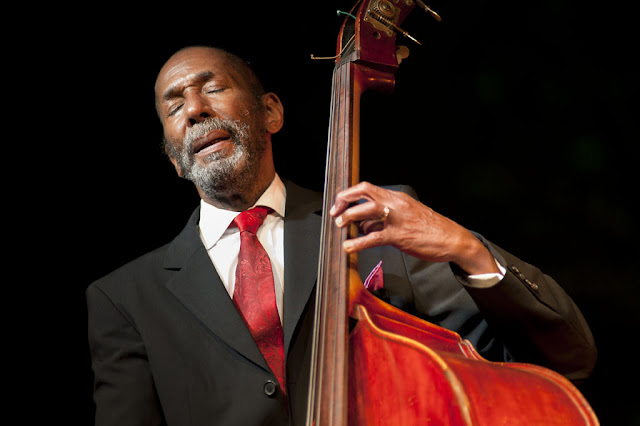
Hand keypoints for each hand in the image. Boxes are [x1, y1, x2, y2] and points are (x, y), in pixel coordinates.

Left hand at [329, 182, 499, 275]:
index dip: (348, 194)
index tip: (339, 205)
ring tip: (340, 228)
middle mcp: (395, 203)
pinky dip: (358, 242)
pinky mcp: (399, 236)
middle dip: (344, 201)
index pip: (366, 188)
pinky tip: (348, 247)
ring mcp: (397, 219)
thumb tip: (362, 225)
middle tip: (335, 214)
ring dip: (348, 219)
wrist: (452, 238)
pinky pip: (373, 237)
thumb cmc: (428, 228)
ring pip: (366, 212)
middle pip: (363, 193)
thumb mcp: (405, 215)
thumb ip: (383, 218)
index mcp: (396, 197)